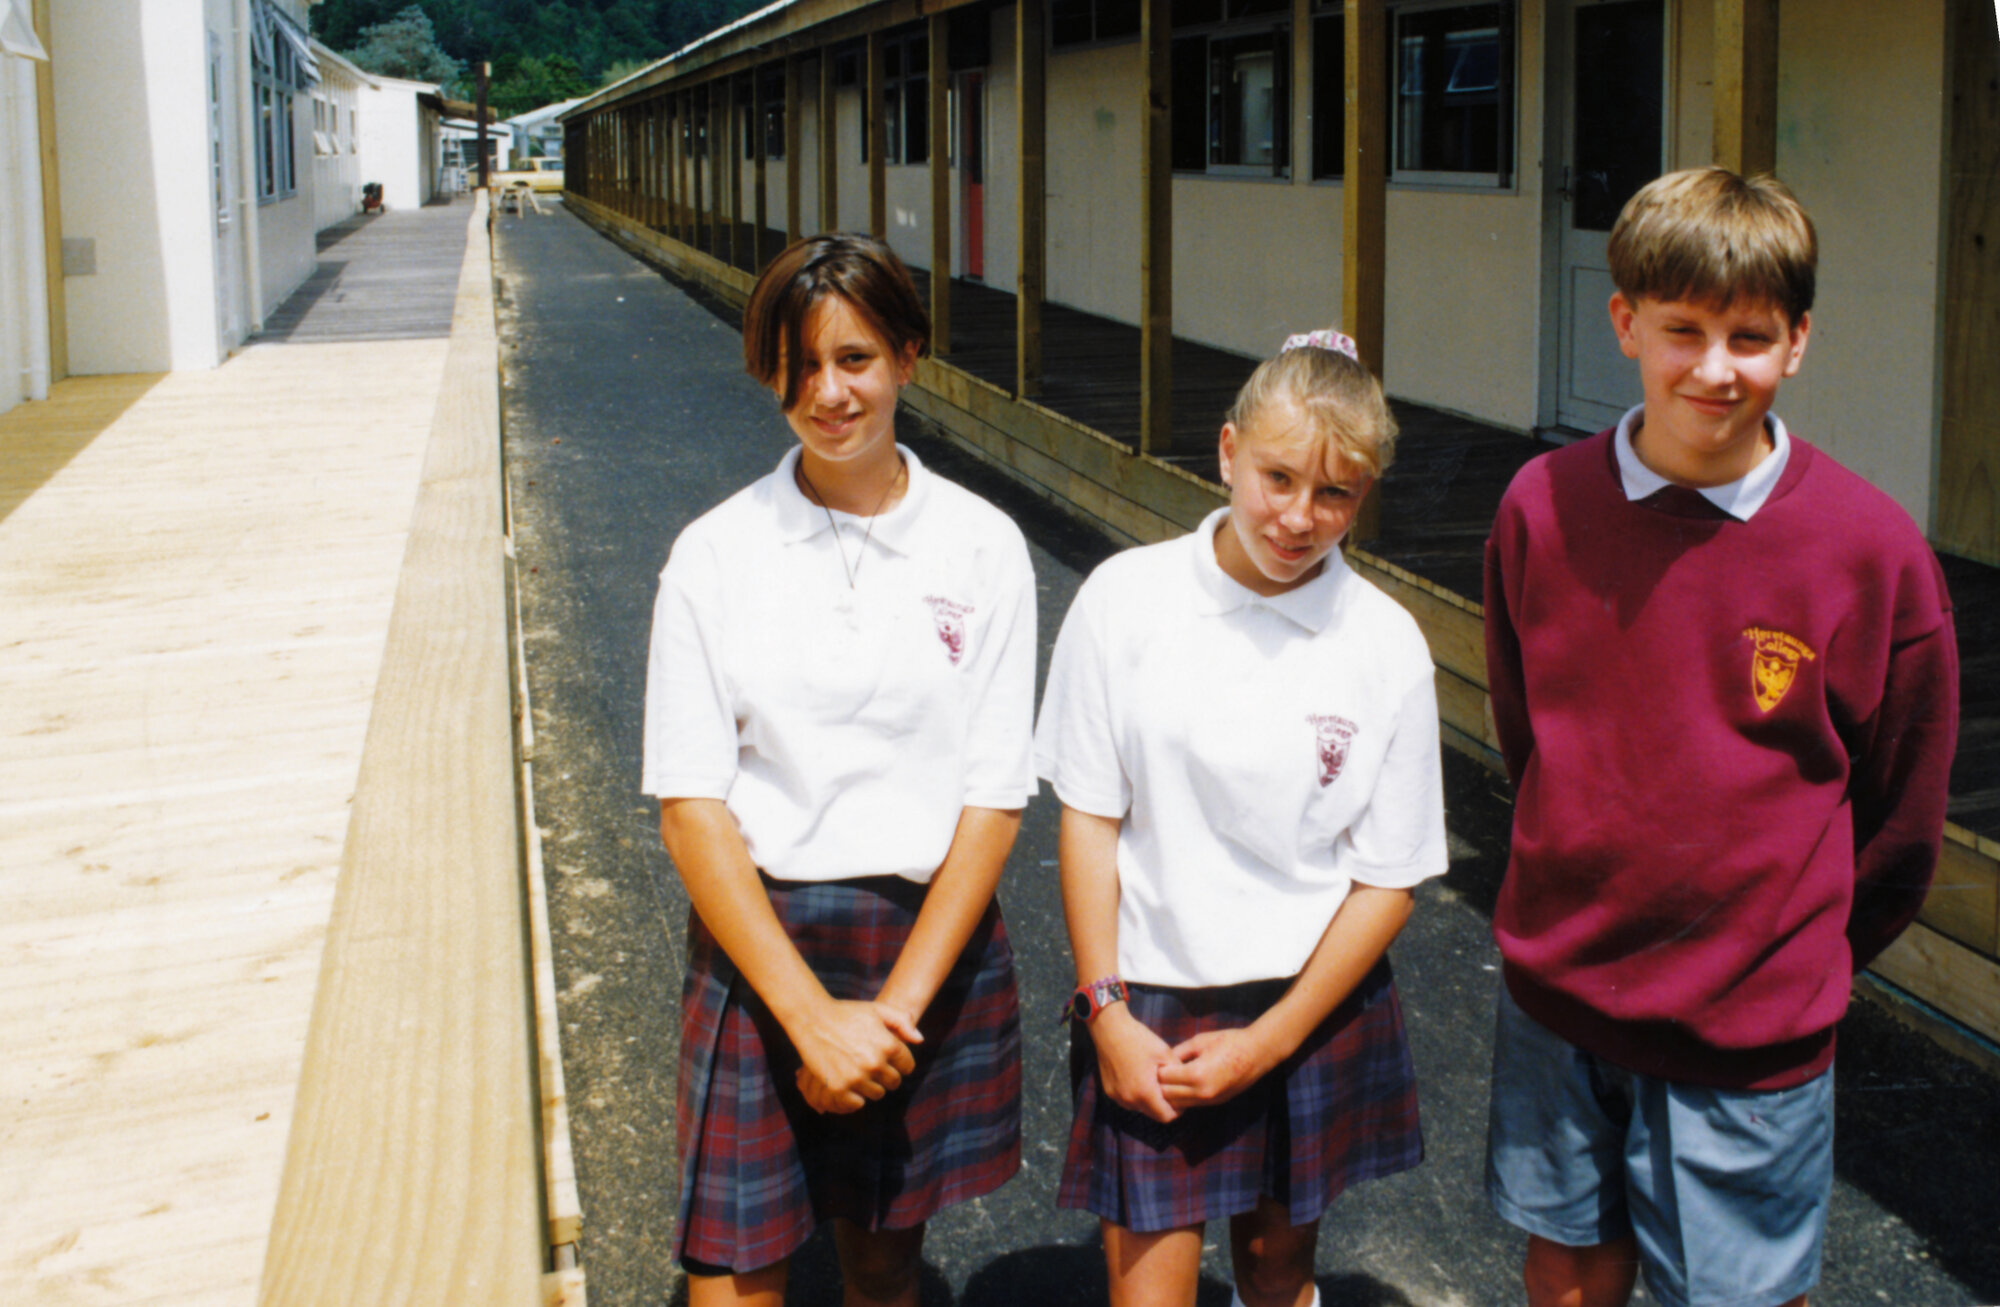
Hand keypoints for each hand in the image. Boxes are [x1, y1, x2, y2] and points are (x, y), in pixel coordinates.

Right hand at [790, 1000, 921, 1114]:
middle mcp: (875, 1063)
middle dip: (887, 1076)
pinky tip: (849, 1082)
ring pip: (877, 1094)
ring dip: (871, 1086)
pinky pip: (857, 1103)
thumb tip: (919, 1040)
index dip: (900, 1063)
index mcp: (889, 1045)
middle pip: (893, 1082)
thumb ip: (902, 1022)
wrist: (812, 1019)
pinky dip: (855, 1096)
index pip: (907, 1066)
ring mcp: (857, 1077)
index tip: (890, 1060)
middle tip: (874, 1067)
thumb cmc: (847, 1013)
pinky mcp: (839, 1088)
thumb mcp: (878, 1010)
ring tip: (860, 1072)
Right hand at [1089, 1005, 1178, 1122]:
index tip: (1181, 1097)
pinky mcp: (1109, 1091)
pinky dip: (1136, 1095)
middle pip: (1153, 1114)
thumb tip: (1186, 1085)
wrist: (1109, 1029)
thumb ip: (1178, 1073)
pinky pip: (1127, 1101)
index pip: (1166, 1117)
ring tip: (1153, 1082)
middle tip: (1169, 1088)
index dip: (1177, 1110)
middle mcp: (1129, 1100)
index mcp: (1145, 1093)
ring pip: (1140, 1108)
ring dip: (1149, 1101)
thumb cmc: (1139, 1039)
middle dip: (1163, 1106)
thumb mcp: (1165, 1053)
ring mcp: (1117, 1096)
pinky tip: (1138, 1078)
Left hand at [1158, 1026, 1277, 1109]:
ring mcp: (1209, 1100)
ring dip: (1171, 1093)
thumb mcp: (1200, 1041)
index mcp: (1196, 1074)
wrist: (1257, 1053)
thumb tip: (1162, 1060)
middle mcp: (1201, 1092)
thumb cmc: (1228, 1041)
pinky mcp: (1215, 1103)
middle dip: (1161, 1084)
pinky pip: (1191, 1104)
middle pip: (1168, 1095)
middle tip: (1160, 1071)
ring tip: (1171, 1078)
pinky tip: (1183, 1085)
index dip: (1158, 1069)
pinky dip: (1183, 1097)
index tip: (1158, 1061)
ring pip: (1178, 1104)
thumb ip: (1178, 1052)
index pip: (1164, 1078)